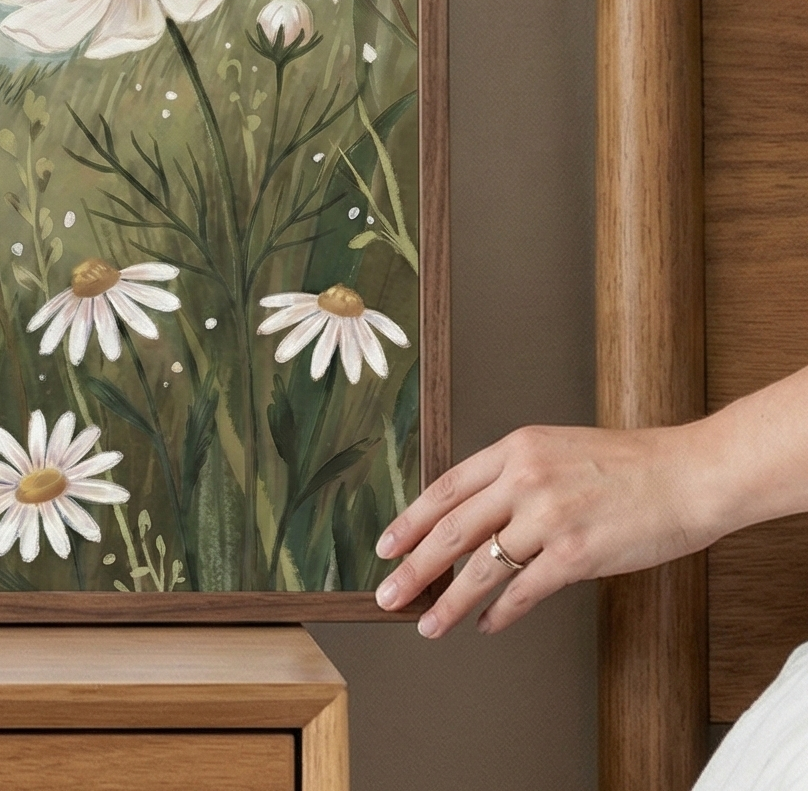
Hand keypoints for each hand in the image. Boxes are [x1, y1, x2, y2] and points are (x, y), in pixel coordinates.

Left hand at [375, 422, 709, 637]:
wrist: (686, 475)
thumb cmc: (627, 465)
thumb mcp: (555, 448)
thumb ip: (514, 475)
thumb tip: (474, 513)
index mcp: (515, 448)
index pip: (445, 488)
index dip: (411, 520)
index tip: (386, 544)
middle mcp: (524, 479)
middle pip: (451, 529)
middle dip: (413, 566)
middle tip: (388, 593)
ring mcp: (549, 517)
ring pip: (481, 567)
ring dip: (450, 601)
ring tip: (428, 624)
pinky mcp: (577, 555)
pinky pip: (524, 591)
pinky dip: (500, 612)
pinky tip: (485, 625)